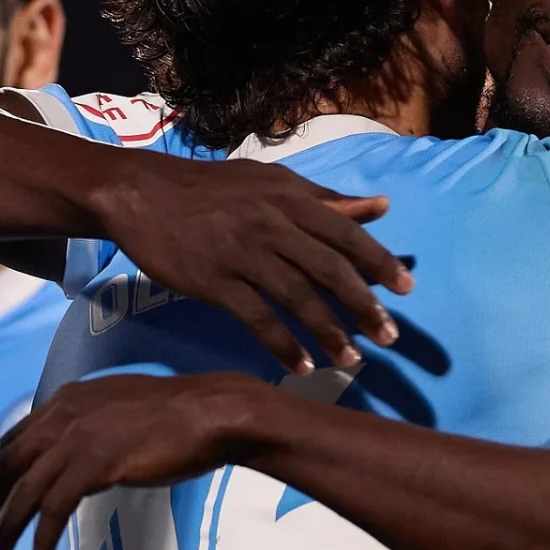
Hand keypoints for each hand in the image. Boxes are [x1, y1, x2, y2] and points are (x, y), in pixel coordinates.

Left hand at [0, 372, 269, 549]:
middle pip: (7, 466)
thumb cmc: (179, 416)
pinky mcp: (95, 464)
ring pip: (24, 492)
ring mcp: (77, 438)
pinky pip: (54, 508)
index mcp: (66, 400)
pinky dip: (41, 537)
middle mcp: (63, 415)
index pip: (13, 440)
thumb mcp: (119, 410)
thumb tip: (75, 450)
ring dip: (4, 531)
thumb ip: (89, 424)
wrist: (212, 414)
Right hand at [92, 154, 414, 373]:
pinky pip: (256, 318)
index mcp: (290, 198)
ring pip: (296, 298)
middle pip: (328, 269)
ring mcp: (241, 253)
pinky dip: (282, 345)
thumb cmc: (214, 190)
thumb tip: (381, 206)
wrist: (142, 192)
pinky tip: (303, 366)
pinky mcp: (213, 281)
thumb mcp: (273, 182)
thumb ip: (327, 199)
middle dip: (363, 305)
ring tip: (352, 360)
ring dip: (328, 333)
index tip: (407, 289)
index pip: (345, 232)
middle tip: (390, 337)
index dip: (378, 262)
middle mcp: (271, 224)